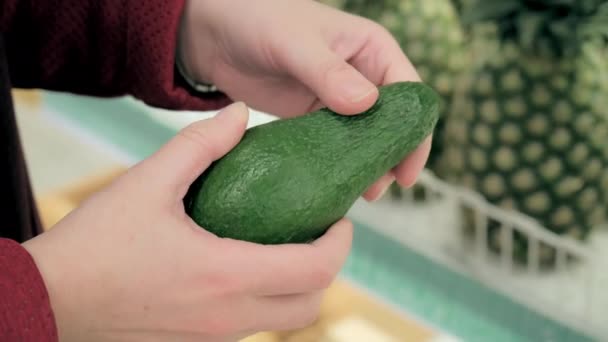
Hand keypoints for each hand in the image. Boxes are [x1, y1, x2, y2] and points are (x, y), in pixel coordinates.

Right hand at [23, 103, 352, 341]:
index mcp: (224, 276)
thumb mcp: (147, 183)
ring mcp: (212, 339)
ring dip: (299, 285)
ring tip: (286, 244)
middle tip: (318, 231)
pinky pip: (252, 326)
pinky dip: (267, 299)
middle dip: (327, 267)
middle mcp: (227, 318)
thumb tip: (238, 115)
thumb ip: (199, 144)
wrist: (46, 303)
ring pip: (284, 319)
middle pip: (311, 305)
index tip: (339, 218)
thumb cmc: (94, 245)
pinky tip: (245, 266)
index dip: (340, 243)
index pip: (314, 270)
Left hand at [178, 0, 431, 199]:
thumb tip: (366, 104)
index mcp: (372, 49)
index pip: (409, 94)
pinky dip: (338, 164)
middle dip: (391, 156)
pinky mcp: (313, 116)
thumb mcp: (295, 44)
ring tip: (358, 194)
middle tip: (378, 190)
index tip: (406, 171)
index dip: (413, 132)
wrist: (215, 33)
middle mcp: (362, 75)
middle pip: (391, 122)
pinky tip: (334, 184)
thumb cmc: (257, 20)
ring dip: (365, 165)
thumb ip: (328, 72)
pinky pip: (335, 144)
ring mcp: (338, 98)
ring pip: (364, 138)